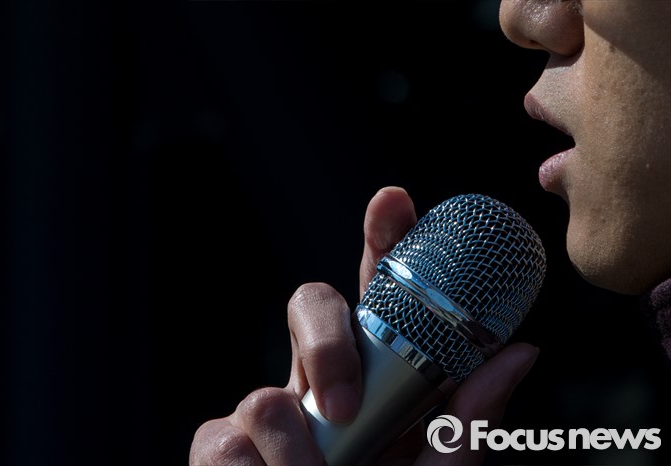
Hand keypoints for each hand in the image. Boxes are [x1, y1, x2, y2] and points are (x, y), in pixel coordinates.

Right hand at [189, 186, 538, 464]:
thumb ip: (467, 420)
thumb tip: (518, 350)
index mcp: (373, 379)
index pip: (377, 298)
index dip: (381, 243)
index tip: (395, 201)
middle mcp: (320, 380)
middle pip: (309, 305)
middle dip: (325, 345)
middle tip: (345, 404)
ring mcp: (268, 410)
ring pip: (266, 396)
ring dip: (299, 460)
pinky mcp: (220, 443)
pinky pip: (226, 442)